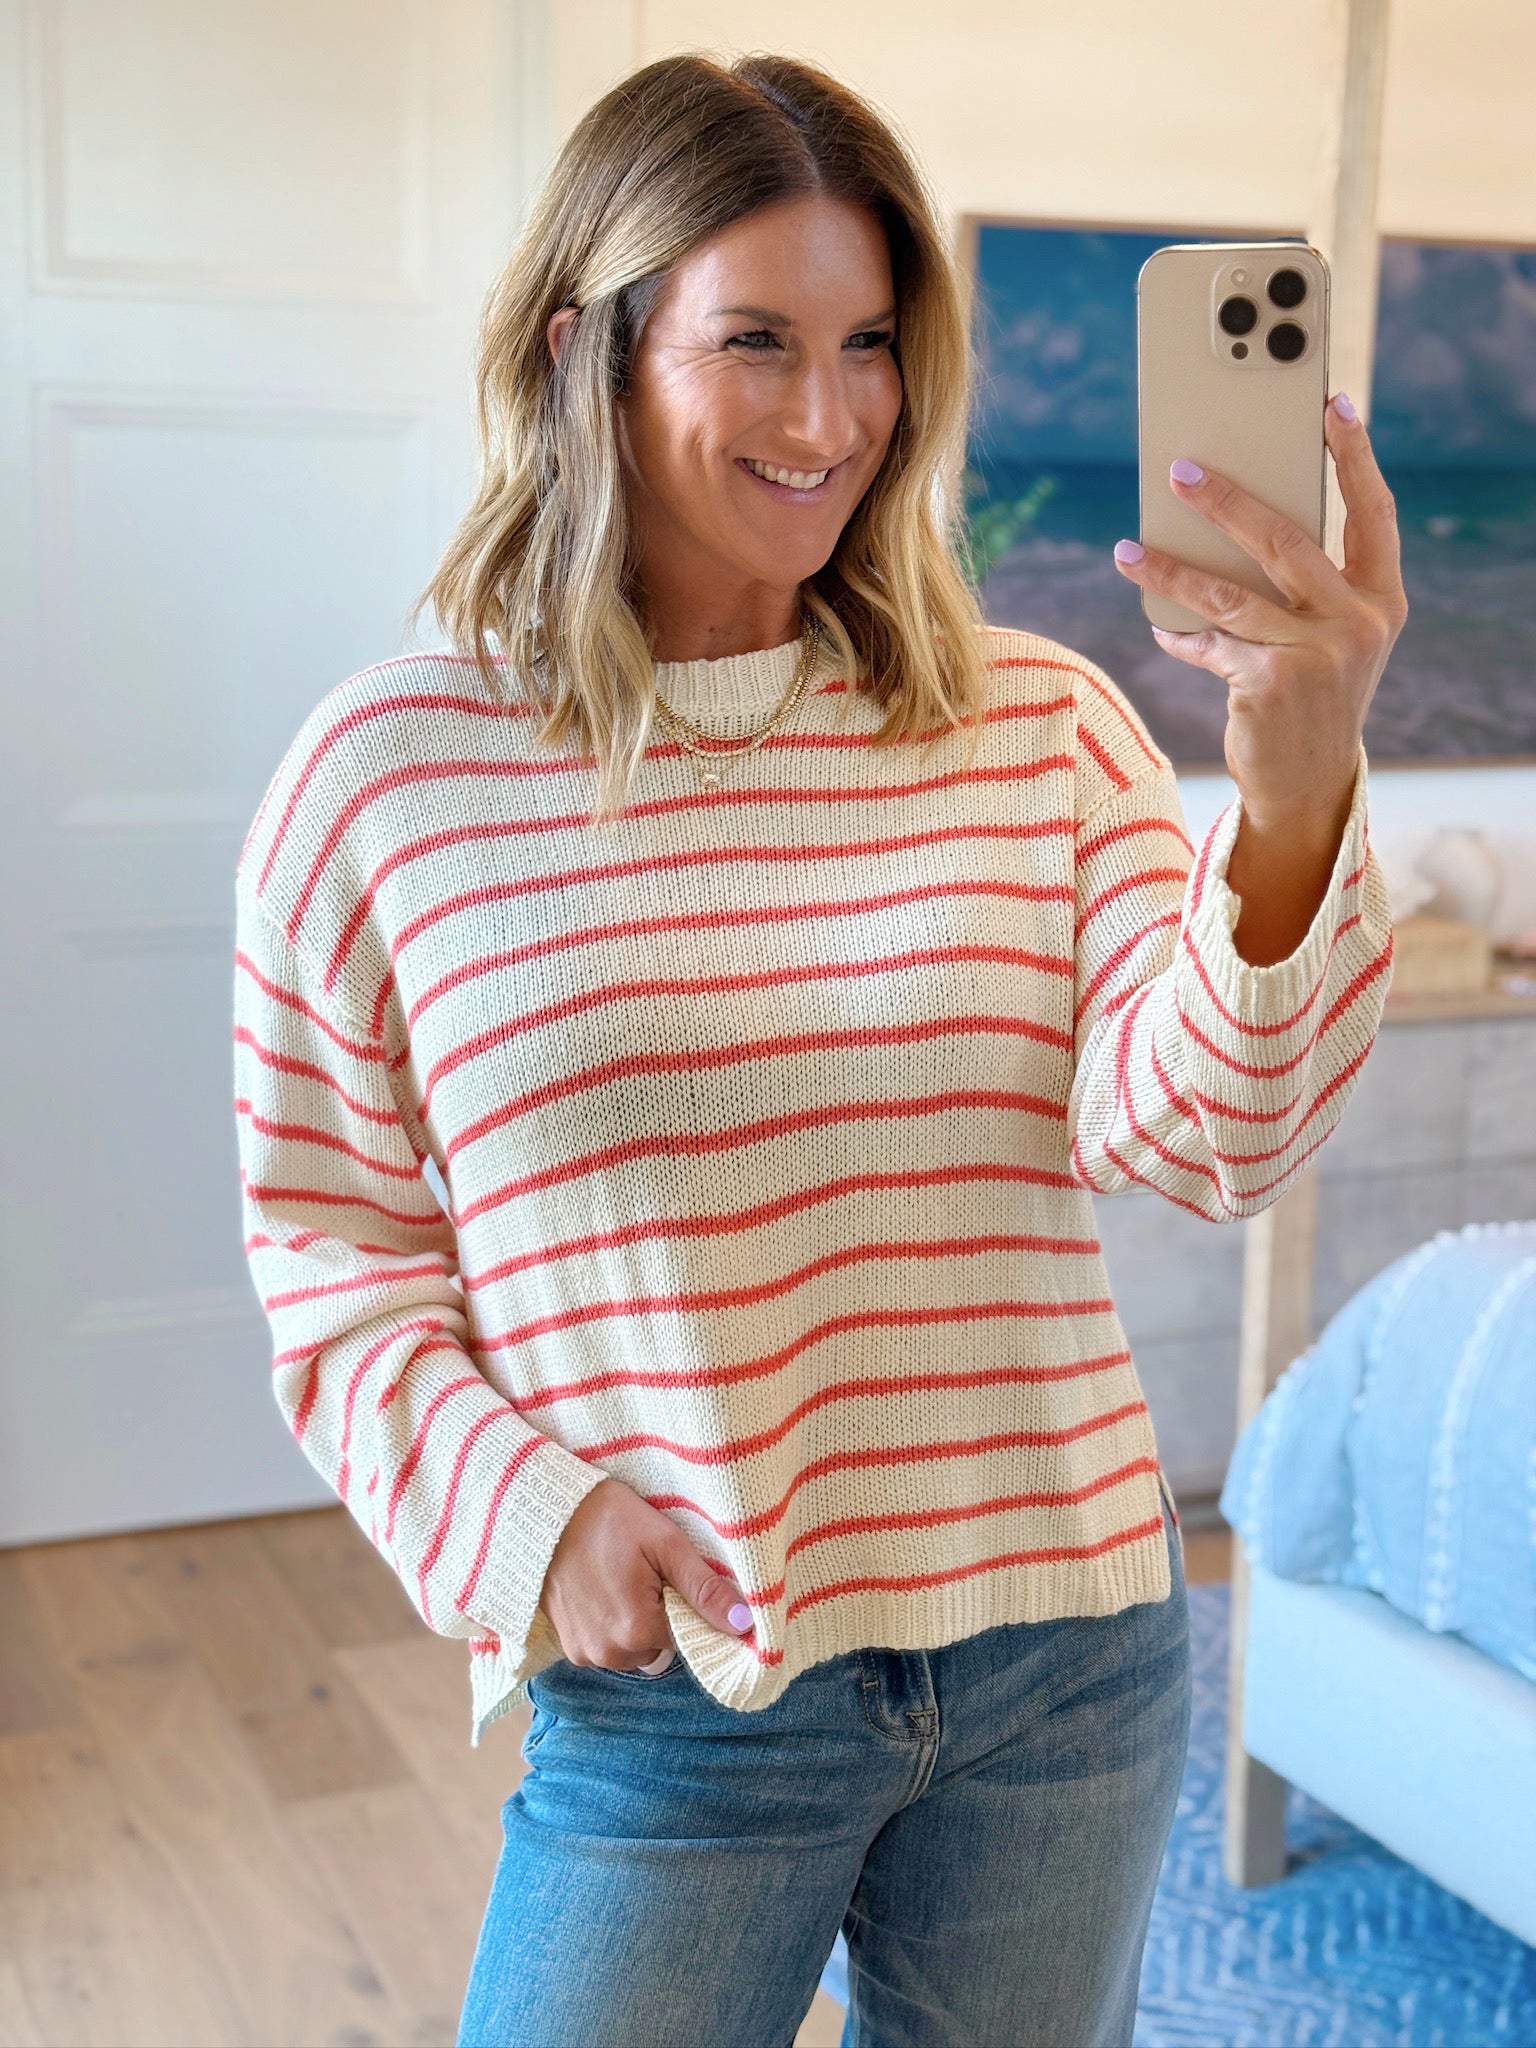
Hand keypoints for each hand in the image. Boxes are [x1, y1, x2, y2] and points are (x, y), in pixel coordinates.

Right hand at [539, 1477, 754, 1671]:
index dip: (682, 1604)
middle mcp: (610, 1653)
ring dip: (632, 1624)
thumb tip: (746, 1625)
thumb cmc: (609, 1519)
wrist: (547, 1512)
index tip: (668, 1576)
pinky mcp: (567, 1648)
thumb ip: (705, 1589)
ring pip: (632, 1650)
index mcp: (638, 1630)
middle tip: (641, 1573)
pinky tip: (600, 1591)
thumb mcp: (665, 1544)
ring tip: (619, 1579)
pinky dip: (608, 1626)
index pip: (686, 1636)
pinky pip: (605, 1647)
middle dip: (657, 1616)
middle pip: (658, 1646)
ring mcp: (585, 1653)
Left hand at [1112, 394, 1408, 962]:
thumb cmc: (1312, 693)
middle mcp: (1357, 622)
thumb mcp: (1328, 637)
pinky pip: (1210, 644)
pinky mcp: (1269, 683)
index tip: (1334, 405)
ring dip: (1170, 569)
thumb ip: (1305, 586)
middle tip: (1181, 471)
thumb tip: (1233, 520)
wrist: (1308, 782)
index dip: (1355, 456)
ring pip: (1228, 593)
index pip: (1371, 512)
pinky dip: (1181, 635)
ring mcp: (1316, 654)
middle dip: (1228, 501)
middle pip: (1284, 540)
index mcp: (1380, 599)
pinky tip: (1160, 627)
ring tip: (1126, 550)